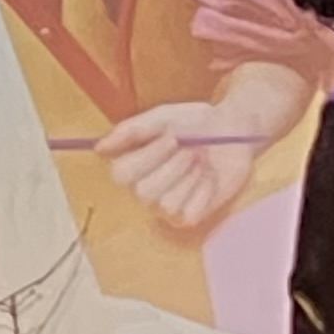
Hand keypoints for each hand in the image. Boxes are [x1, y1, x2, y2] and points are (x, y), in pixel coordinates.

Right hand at [94, 100, 262, 231]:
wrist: (233, 131)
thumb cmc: (195, 123)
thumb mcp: (162, 118)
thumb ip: (130, 131)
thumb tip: (99, 147)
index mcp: (131, 164)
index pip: (120, 175)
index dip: (148, 157)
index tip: (172, 138)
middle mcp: (143, 188)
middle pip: (143, 192)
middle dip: (174, 167)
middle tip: (192, 150)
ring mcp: (166, 205)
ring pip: (166, 203)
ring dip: (190, 178)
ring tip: (202, 162)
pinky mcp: (189, 216)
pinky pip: (188, 214)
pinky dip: (203, 193)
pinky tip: (209, 178)